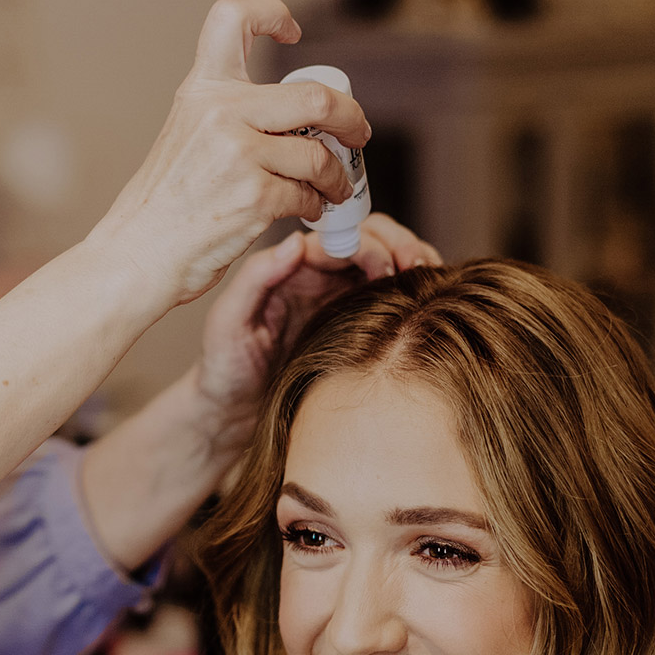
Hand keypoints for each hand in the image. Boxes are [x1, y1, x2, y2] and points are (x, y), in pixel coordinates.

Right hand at [89, 0, 371, 309]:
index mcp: (202, 90)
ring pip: (319, 155)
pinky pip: (308, 194)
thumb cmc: (164, 204)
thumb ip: (230, 113)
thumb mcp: (186, 135)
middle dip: (350, 117)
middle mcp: (220, 113)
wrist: (138, 255)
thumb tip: (300, 115)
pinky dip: (316, 204)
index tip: (291, 31)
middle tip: (357, 133)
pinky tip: (308, 210)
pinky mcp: (255, 198)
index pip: (232, 18)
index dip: (270, 13)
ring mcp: (239, 155)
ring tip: (335, 187)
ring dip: (337, 176)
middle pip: (315, 97)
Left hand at [192, 213, 443, 453]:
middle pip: (369, 239)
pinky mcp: (361, 324)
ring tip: (429, 274)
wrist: (236, 415)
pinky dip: (415, 287)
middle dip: (396, 243)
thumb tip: (297, 241)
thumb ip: (255, 277)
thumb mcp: (227, 322)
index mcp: (291, 269)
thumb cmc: (226, 370)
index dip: (364, 243)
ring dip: (412, 259)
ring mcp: (342, 299)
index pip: (335, 239)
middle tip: (416, 264)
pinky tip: (428, 296)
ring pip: (387, 262)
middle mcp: (320, 277)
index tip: (384, 263)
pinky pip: (393, 295)